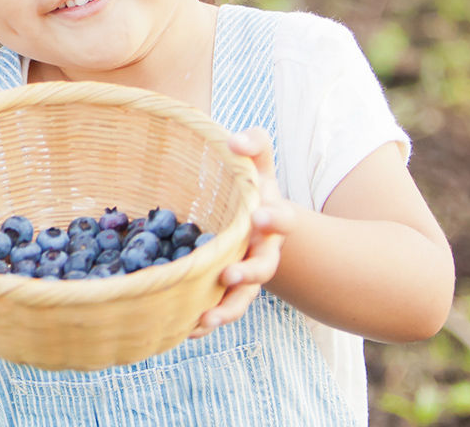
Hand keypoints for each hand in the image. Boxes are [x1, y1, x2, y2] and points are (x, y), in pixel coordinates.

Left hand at [189, 127, 294, 337]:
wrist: (253, 221)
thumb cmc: (250, 186)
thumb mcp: (256, 162)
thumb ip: (252, 144)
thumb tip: (234, 140)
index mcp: (271, 219)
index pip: (282, 219)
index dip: (275, 219)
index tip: (259, 215)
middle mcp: (263, 252)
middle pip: (264, 267)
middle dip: (250, 272)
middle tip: (231, 274)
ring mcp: (246, 275)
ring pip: (243, 298)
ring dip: (227, 309)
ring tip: (207, 317)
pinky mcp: (227, 292)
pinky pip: (220, 310)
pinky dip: (207, 323)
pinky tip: (187, 329)